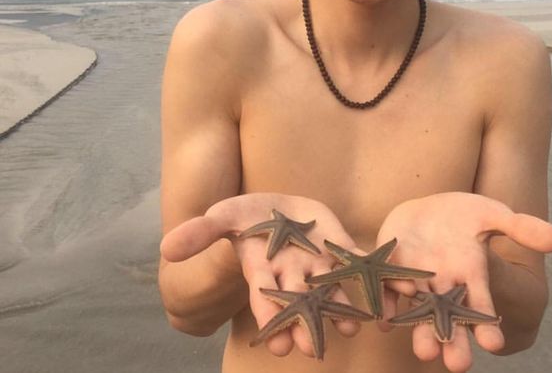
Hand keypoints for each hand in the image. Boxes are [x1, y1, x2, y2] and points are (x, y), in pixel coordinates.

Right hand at [160, 193, 364, 358]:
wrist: (281, 206)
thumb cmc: (250, 215)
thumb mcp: (224, 215)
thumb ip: (201, 231)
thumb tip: (166, 247)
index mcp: (264, 268)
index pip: (265, 296)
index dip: (270, 317)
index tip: (277, 343)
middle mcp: (292, 272)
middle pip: (299, 302)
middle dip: (305, 325)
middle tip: (313, 350)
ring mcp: (318, 263)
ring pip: (330, 290)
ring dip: (340, 309)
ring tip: (350, 330)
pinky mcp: (340, 249)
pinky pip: (357, 264)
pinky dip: (368, 277)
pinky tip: (379, 295)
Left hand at [376, 192, 551, 372]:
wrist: (427, 208)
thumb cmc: (465, 215)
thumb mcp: (492, 214)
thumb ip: (519, 227)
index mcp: (469, 273)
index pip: (480, 304)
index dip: (487, 323)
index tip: (494, 344)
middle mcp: (443, 283)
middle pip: (449, 318)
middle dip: (453, 342)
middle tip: (458, 366)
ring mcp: (415, 279)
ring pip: (417, 311)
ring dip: (419, 331)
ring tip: (424, 352)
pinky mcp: (389, 269)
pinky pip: (384, 290)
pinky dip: (384, 303)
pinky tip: (385, 320)